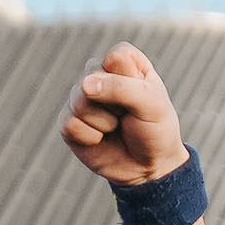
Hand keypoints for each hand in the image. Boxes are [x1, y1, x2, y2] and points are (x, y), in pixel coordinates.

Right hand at [59, 44, 186, 184]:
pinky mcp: (69, 121)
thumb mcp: (151, 104)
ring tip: (115, 127)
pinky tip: (101, 139)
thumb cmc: (155, 129)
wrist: (148, 168)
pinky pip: (70, 124)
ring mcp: (81, 98)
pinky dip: (91, 137)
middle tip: (128, 115)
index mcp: (124, 62)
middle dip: (116, 103)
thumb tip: (83, 86)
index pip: (116, 57)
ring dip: (104, 122)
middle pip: (92, 76)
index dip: (130, 80)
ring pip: (79, 101)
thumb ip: (121, 88)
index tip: (143, 95)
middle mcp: (100, 74)